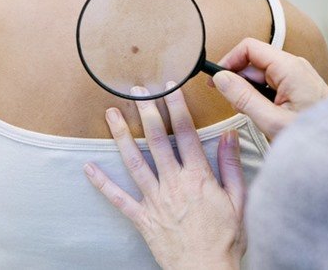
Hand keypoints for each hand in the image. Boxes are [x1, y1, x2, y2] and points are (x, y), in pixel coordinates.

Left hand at [84, 84, 246, 269]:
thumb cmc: (225, 239)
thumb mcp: (239, 200)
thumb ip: (231, 165)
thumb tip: (229, 135)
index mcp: (198, 177)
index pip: (185, 133)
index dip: (176, 107)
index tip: (169, 87)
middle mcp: (173, 183)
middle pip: (156, 140)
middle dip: (147, 111)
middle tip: (138, 91)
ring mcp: (155, 199)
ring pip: (134, 161)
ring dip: (121, 135)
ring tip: (112, 114)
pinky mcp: (143, 217)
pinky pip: (118, 198)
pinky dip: (102, 183)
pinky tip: (88, 168)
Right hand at [211, 38, 327, 139]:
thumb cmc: (314, 136)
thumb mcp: (272, 121)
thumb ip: (243, 98)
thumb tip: (220, 79)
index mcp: (289, 68)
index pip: (249, 48)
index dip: (228, 61)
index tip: (215, 80)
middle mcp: (294, 65)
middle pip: (253, 61)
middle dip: (238, 80)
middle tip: (232, 105)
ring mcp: (298, 74)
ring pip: (261, 73)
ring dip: (249, 91)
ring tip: (253, 114)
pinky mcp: (299, 84)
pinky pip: (272, 82)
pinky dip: (261, 95)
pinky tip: (265, 114)